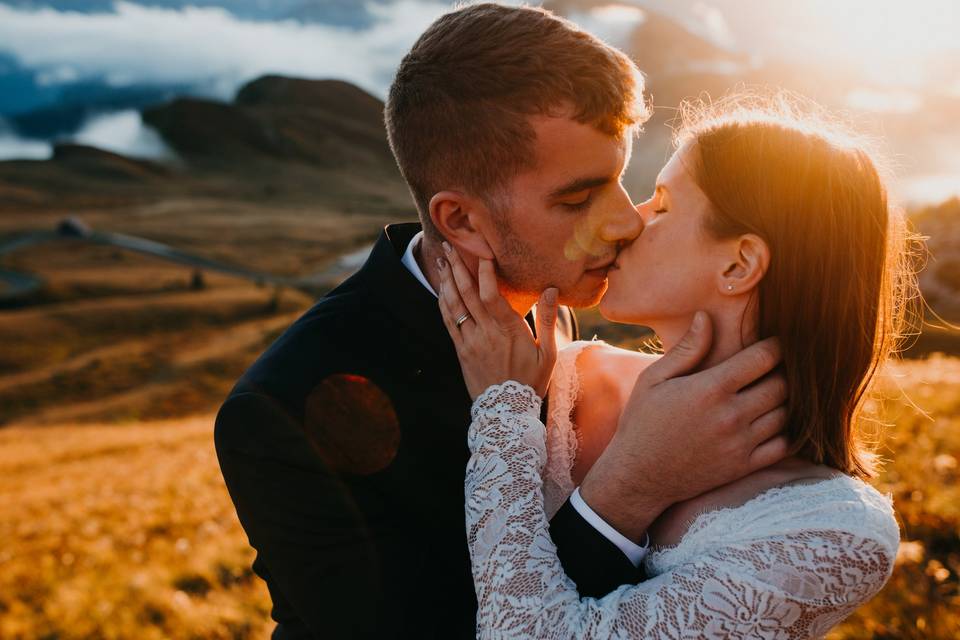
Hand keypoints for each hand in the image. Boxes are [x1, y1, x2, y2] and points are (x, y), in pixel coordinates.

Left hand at [436, 242, 558, 399]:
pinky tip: (441, 289)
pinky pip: (448, 322)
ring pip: (454, 306)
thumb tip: (551, 289)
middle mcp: (485, 333)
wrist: (506, 411)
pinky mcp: (461, 351)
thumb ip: (548, 319)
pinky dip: (444, 303)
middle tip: (450, 247)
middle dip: (457, 268)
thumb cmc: (531, 381)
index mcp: (508, 331)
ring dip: (447, 281)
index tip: (482, 253)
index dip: (485, 272)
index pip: (491, 295)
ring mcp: (470, 342)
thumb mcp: (548, 353)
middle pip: (467, 294)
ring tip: (442, 261)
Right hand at [579, 312, 789, 540]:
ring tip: (775, 391)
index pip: (763, 358)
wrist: (638, 476)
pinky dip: (787, 431)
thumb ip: (686, 349)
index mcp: (710, 389)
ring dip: (786, 400)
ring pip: (786, 414)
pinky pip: (784, 445)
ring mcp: (740, 443)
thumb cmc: (643, 422)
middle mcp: (731, 416)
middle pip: (781, 385)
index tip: (773, 343)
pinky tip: (774, 421)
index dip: (775, 346)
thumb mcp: (654, 379)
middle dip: (784, 371)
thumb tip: (706, 317)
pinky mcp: (744, 466)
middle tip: (775, 367)